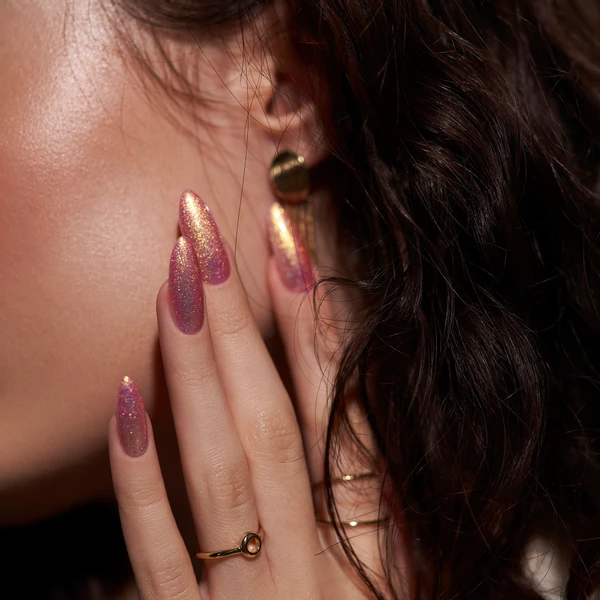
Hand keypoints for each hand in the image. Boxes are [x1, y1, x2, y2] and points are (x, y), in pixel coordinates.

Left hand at [108, 192, 386, 598]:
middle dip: (236, 315)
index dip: (315, 318)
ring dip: (191, 368)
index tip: (284, 237)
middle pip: (273, 414)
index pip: (346, 403)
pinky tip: (121, 403)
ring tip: (169, 280)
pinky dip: (141, 480)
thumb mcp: (411, 568)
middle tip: (200, 229)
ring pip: (220, 464)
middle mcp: (324, 561)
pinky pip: (162, 554)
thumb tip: (353, 393)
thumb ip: (384, 495)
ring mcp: (259, 598)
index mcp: (383, 542)